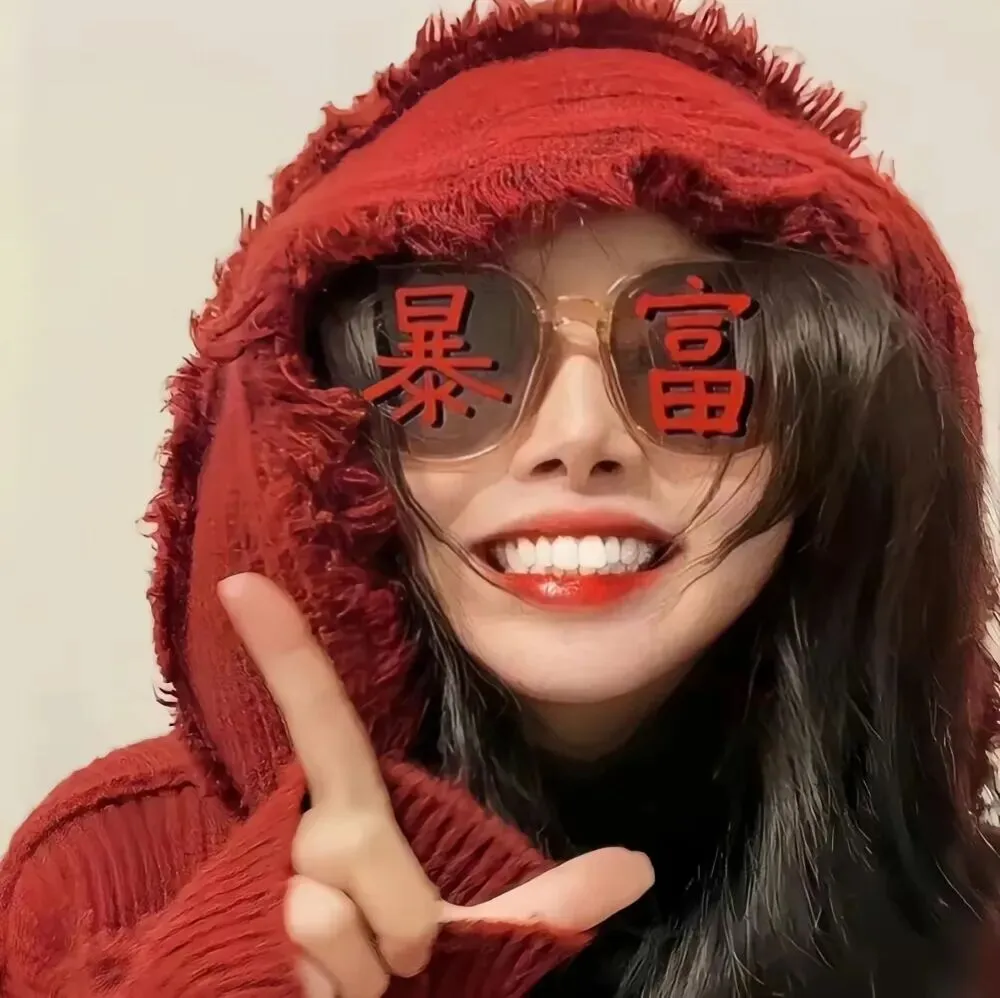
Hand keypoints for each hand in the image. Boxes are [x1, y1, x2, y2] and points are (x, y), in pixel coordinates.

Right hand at [219, 573, 654, 997]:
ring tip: (356, 978)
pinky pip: (316, 944)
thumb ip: (548, 901)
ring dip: (369, 967)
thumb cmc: (402, 975)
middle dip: (402, 917)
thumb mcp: (478, 934)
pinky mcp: (240, 925)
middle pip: (357, 844)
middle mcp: (299, 830)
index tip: (245, 581)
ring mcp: (263, 878)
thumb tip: (639, 866)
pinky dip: (342, 987)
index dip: (285, 650)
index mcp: (353, 810)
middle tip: (403, 959)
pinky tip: (317, 991)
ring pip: (334, 912)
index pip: (321, 719)